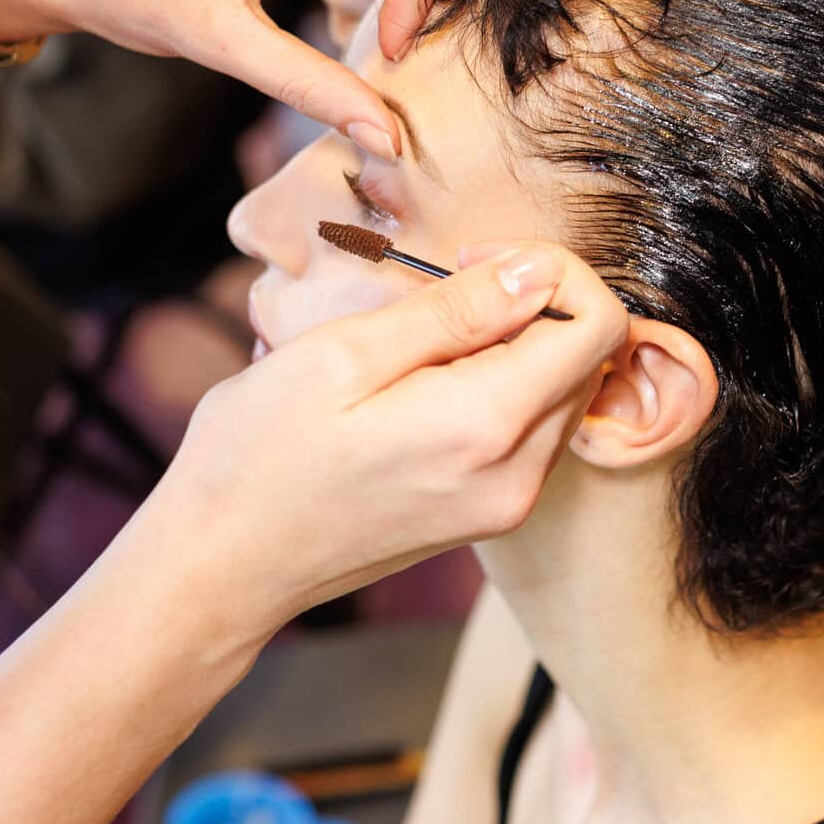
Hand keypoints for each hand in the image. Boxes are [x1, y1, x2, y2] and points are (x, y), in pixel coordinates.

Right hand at [142, 239, 628, 647]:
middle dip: (535, 303)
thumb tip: (537, 270)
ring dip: (517, 345)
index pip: (598, 325)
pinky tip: (426, 384)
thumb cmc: (259, 454)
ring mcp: (507, 502)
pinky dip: (502, 387)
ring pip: (565, 391)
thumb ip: (455, 310)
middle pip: (589, 358)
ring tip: (423, 341)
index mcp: (486, 426)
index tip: (472, 258)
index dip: (550, 268)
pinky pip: (533, 429)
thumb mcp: (344, 354)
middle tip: (443, 289)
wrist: (225, 565)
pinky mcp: (490, 513)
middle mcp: (517, 475)